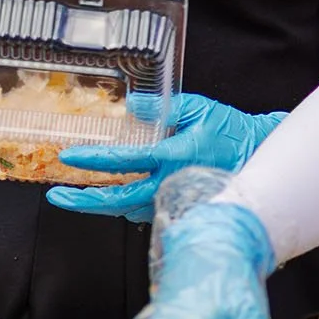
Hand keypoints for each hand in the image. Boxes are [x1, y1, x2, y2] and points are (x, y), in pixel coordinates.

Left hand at [48, 94, 284, 219]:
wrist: (260, 157)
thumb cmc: (232, 131)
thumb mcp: (200, 108)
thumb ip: (163, 107)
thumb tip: (133, 106)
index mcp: (174, 156)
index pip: (125, 160)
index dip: (93, 160)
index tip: (68, 157)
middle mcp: (171, 183)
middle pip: (118, 200)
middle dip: (84, 201)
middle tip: (57, 198)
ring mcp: (176, 200)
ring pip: (129, 211)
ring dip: (101, 207)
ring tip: (77, 199)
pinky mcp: (181, 208)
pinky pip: (145, 212)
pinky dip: (124, 207)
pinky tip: (111, 200)